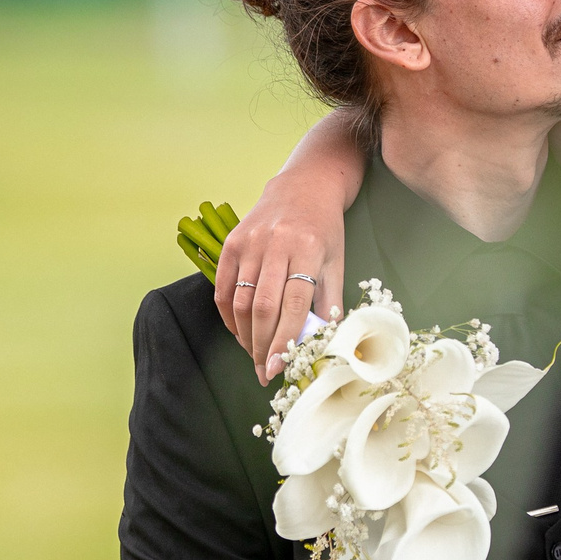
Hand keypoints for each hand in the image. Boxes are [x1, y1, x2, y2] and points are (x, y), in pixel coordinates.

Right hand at [213, 167, 348, 380]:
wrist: (304, 187)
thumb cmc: (325, 230)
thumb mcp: (337, 262)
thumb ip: (328, 303)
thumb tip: (320, 345)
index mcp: (307, 248)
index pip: (293, 304)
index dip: (284, 340)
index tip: (277, 369)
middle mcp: (275, 243)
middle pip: (263, 306)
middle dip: (262, 346)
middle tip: (264, 372)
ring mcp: (249, 242)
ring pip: (240, 300)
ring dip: (245, 335)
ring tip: (255, 355)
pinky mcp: (231, 242)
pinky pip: (223, 288)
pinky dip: (228, 316)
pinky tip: (240, 332)